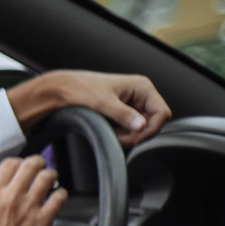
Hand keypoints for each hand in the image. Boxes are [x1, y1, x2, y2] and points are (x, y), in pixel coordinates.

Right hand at [0, 154, 63, 225]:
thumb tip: (3, 182)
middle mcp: (10, 197)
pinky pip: (59, 197)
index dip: (18, 162)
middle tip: (40, 166)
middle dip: (38, 162)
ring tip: (51, 179)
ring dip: (51, 175)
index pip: (9, 164)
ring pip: (47, 177)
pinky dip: (61, 193)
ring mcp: (28, 208)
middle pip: (30, 165)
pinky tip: (57, 196)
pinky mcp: (43, 220)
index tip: (22, 166)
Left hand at [8, 70, 169, 146]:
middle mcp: (141, 95)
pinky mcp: (124, 114)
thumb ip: (122, 115)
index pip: (162, 113)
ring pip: (141, 130)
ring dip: (127, 136)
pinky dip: (121, 135)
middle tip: (117, 137)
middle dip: (136, 134)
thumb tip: (142, 126)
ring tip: (109, 132)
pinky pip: (130, 130)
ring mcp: (133, 105)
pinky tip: (109, 131)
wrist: (62, 90)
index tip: (135, 138)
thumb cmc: (80, 89)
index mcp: (142, 87)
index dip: (152, 128)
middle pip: (152, 124)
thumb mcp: (102, 103)